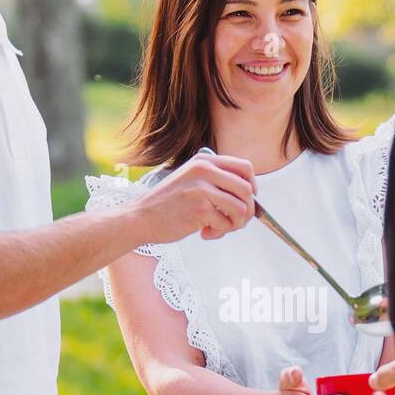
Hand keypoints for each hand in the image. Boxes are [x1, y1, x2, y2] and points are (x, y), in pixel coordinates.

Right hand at [129, 151, 255, 243]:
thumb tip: (250, 196)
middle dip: (247, 211)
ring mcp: (202, 189)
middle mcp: (204, 170)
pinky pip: (226, 224)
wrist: (141, 218)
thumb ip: (216, 181)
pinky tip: (204, 232)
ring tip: (218, 228)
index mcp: (204, 161)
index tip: (246, 200)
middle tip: (234, 221)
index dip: (252, 186)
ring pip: (241, 209)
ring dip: (235, 224)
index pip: (245, 167)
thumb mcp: (191, 179)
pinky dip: (219, 233)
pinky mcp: (200, 209)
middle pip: (248, 190)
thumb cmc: (168, 204)